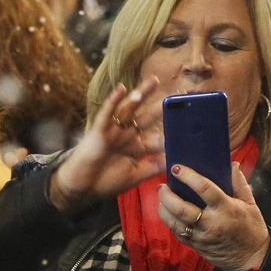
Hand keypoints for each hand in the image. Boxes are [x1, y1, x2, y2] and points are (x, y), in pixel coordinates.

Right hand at [48, 76, 167, 212]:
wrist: (81, 188)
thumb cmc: (105, 182)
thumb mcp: (135, 176)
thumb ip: (153, 167)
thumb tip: (175, 161)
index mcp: (138, 146)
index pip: (159, 135)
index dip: (172, 128)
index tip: (190, 120)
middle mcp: (128, 135)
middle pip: (148, 117)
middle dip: (162, 106)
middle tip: (179, 92)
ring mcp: (114, 131)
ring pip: (130, 109)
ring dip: (141, 94)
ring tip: (154, 81)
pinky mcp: (99, 130)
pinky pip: (107, 113)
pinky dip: (114, 100)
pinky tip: (122, 88)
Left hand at [159, 162, 270, 270]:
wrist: (251, 258)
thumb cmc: (252, 228)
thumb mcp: (251, 204)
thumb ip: (239, 183)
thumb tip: (232, 164)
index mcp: (226, 209)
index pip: (204, 189)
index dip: (189, 177)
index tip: (177, 168)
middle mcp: (210, 223)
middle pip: (181, 208)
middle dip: (167, 195)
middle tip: (162, 186)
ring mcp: (200, 236)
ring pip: (174, 223)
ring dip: (163, 209)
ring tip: (161, 198)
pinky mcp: (195, 246)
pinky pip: (177, 233)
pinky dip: (169, 222)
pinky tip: (167, 213)